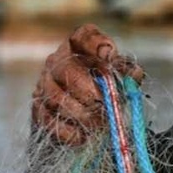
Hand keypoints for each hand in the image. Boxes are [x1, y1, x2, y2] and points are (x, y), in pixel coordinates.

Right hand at [31, 24, 144, 145]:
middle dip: (89, 90)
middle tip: (105, 105)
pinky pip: (48, 120)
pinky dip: (68, 131)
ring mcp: (44, 84)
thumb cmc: (105, 93)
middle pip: (67, 69)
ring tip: (99, 125)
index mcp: (80, 47)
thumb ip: (128, 74)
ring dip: (80, 114)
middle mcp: (58, 61)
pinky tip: (82, 137)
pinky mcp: (38, 108)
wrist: (81, 120)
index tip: (109, 55)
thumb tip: (134, 74)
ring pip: (56, 97)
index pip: (83, 36)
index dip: (95, 43)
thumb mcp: (120, 80)